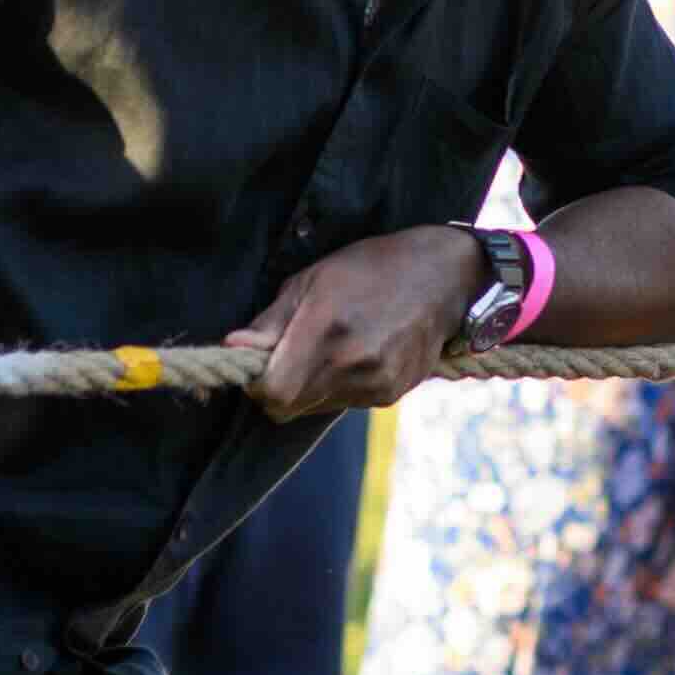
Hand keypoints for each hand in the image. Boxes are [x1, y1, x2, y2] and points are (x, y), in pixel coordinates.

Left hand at [233, 223, 491, 417]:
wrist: (442, 276)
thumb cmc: (370, 268)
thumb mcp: (313, 279)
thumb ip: (271, 321)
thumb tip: (233, 348)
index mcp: (326, 329)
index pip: (274, 393)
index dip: (257, 384)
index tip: (257, 366)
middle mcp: (353, 363)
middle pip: (289, 407)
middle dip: (278, 387)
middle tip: (287, 355)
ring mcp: (376, 383)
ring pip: (316, 407)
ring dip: (309, 387)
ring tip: (330, 347)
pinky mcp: (392, 393)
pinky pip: (346, 403)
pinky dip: (339, 385)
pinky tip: (357, 353)